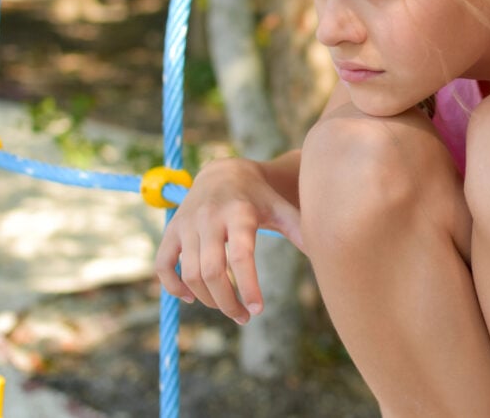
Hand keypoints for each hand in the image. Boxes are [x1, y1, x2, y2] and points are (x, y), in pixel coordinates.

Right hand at [154, 156, 302, 323]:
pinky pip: (164, 265)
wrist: (223, 173)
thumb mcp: (281, 208)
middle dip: (227, 302)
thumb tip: (325, 256)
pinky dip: (173, 287)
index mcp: (239, 214)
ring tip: (229, 309)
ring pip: (189, 274)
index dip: (248, 286)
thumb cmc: (259, 197)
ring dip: (207, 300)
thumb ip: (300, 230)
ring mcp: (186, 225)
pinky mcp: (172, 231)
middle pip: (211, 271)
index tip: (258, 309)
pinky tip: (193, 299)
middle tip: (244, 317)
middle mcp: (209, 218)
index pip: (241, 256)